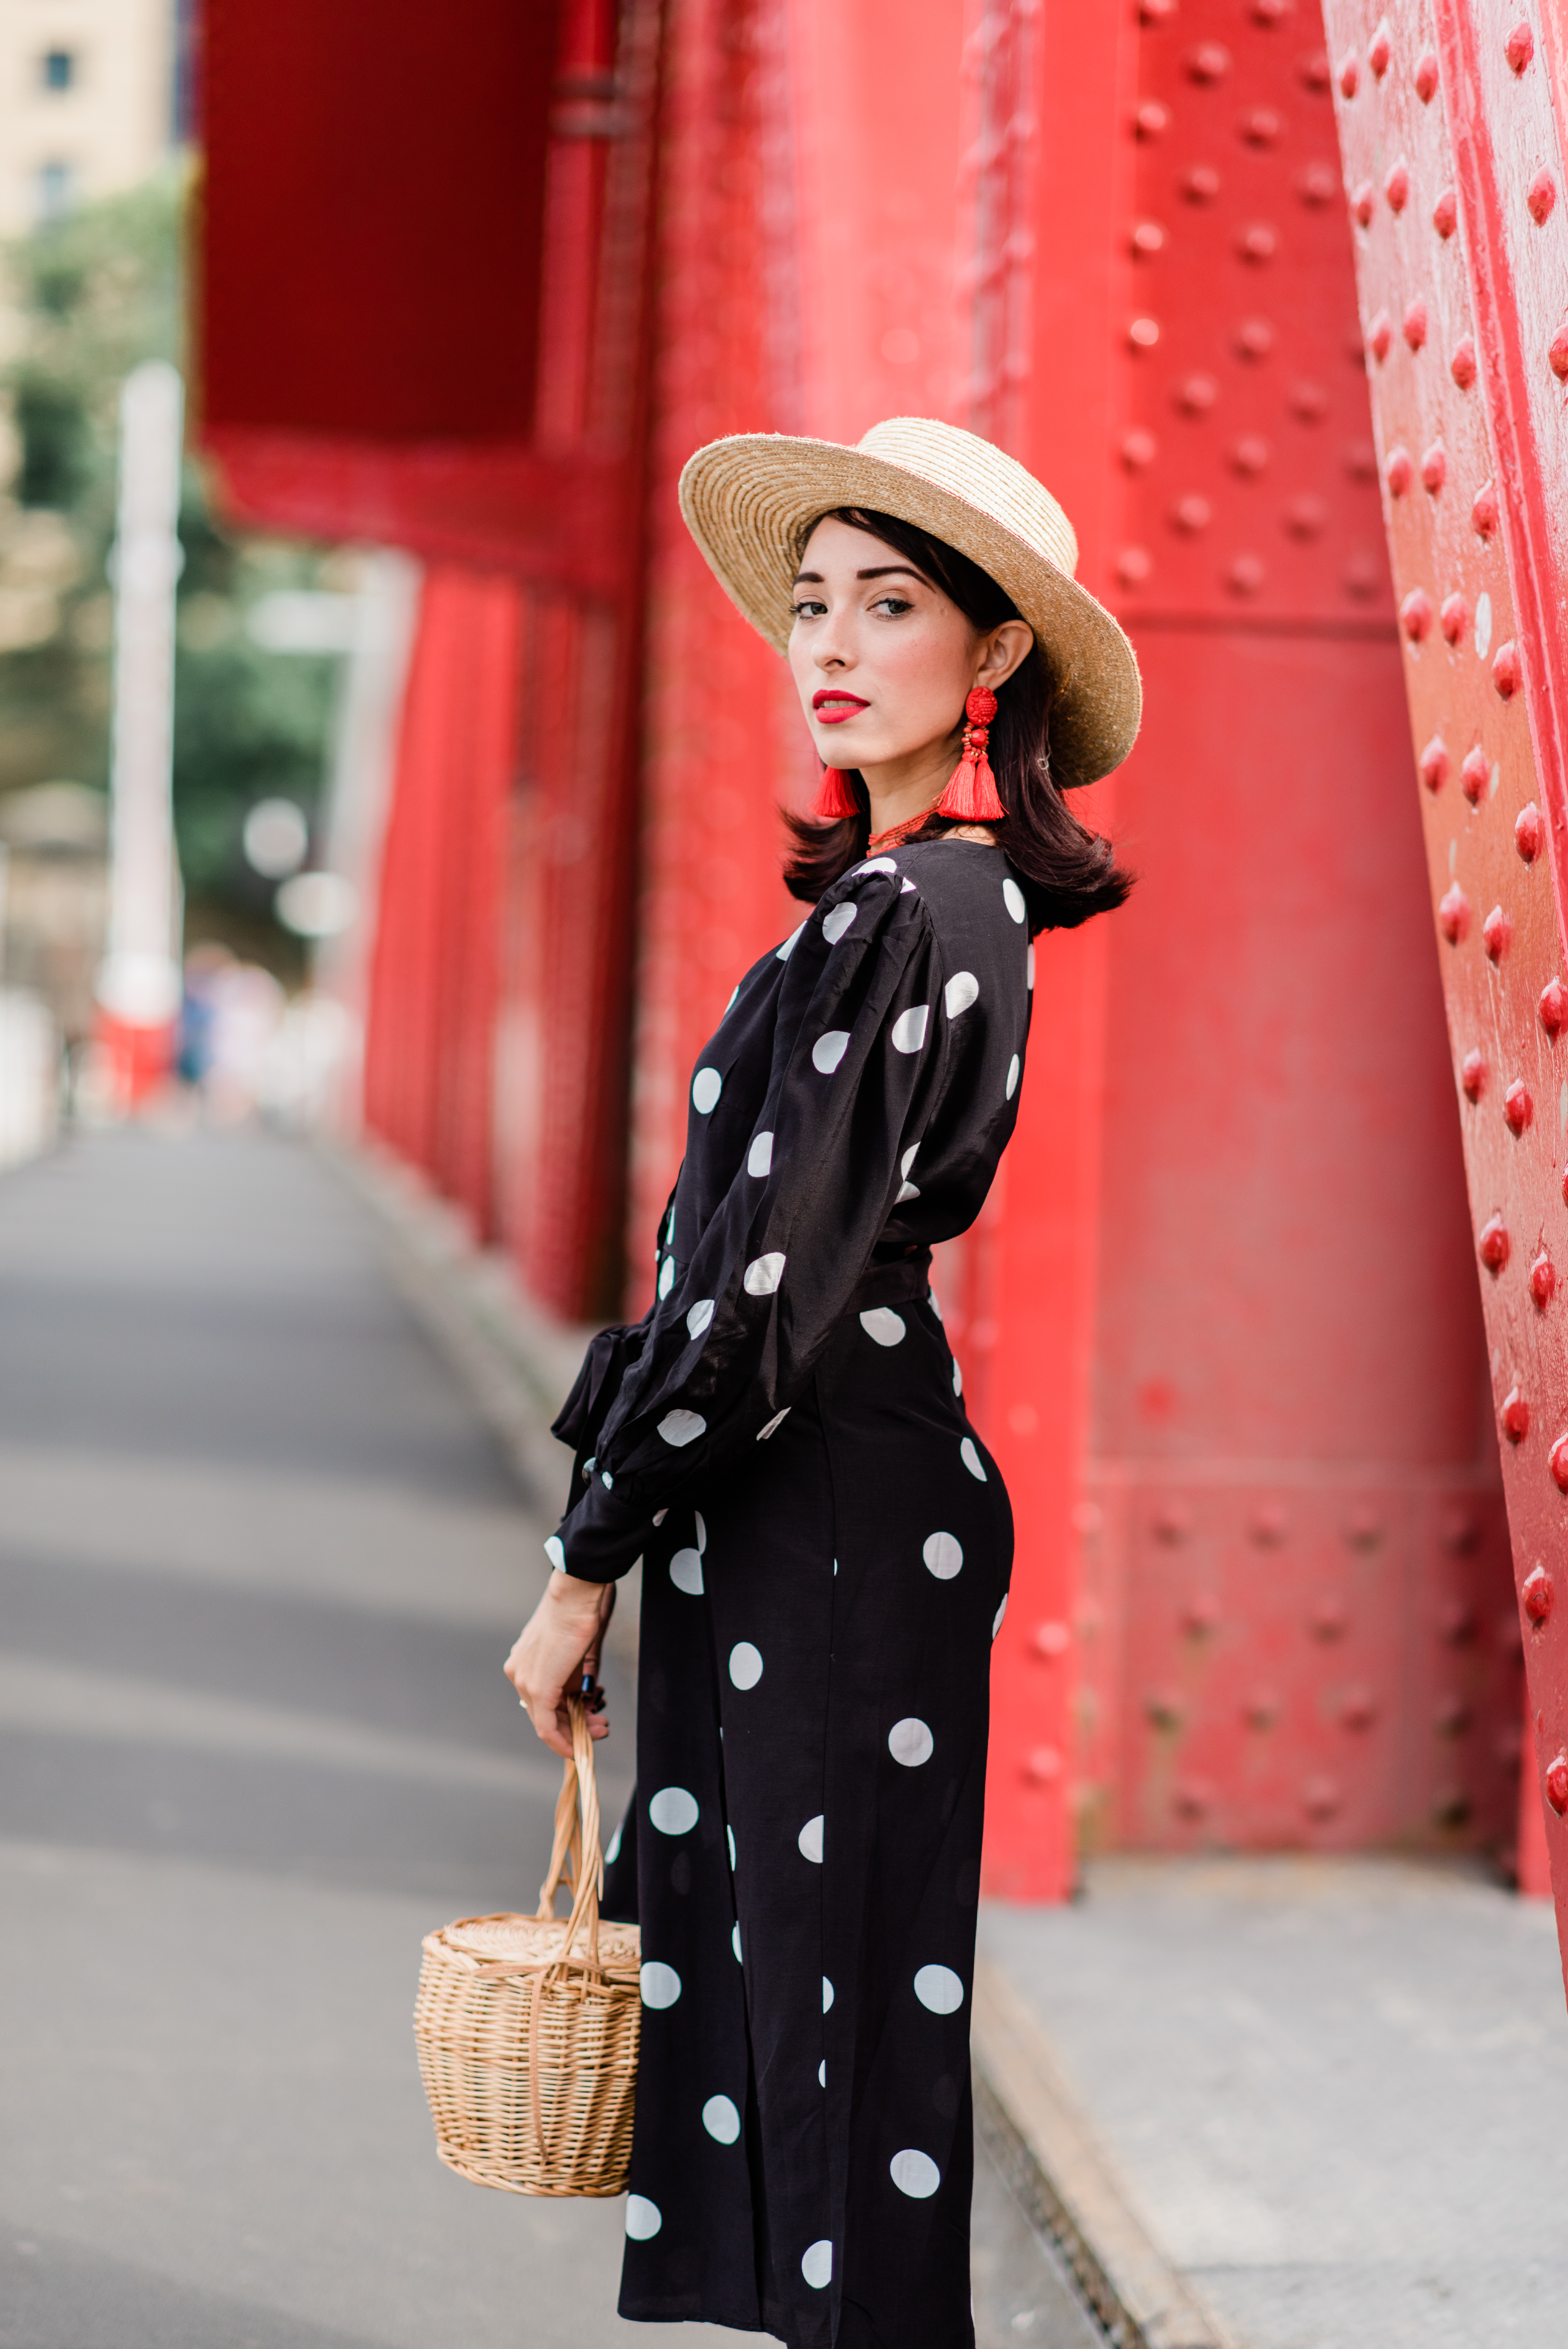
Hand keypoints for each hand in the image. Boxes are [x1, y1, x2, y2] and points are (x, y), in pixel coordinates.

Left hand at [505, 1573, 613, 1756]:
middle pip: (542, 1713)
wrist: (575, 1597)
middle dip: (573, 1726)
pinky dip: (562, 1739)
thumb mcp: (571, 1653)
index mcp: (522, 1663)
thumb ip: (569, 1679)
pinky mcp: (538, 1689)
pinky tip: (579, 1745)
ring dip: (574, 1732)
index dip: (564, 1715)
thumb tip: (579, 1701)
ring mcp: (525, 1682)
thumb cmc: (578, 1615)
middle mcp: (518, 1673)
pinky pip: (547, 1726)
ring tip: (600, 1730)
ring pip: (545, 1721)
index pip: (540, 1699)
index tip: (586, 1718)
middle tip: (599, 1728)